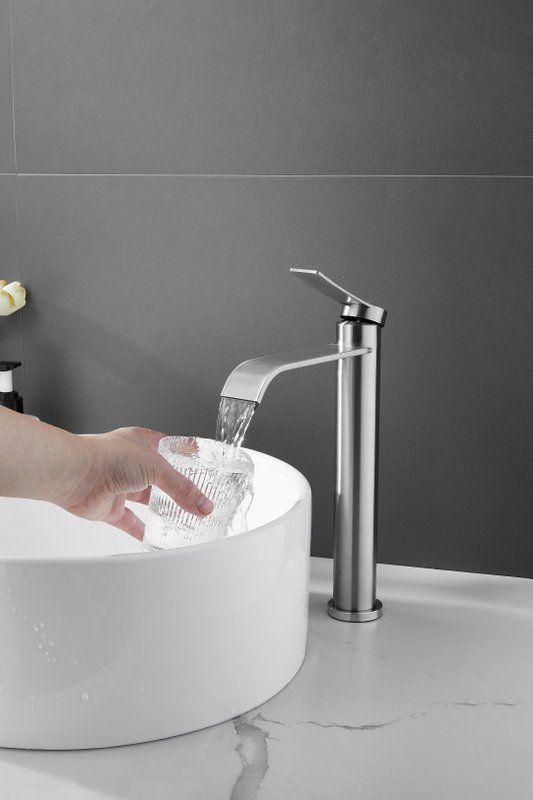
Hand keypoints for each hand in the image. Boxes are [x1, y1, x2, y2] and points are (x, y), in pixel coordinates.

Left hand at [60, 427, 213, 539]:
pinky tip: (154, 535)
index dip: (186, 458)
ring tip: (183, 518)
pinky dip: (142, 529)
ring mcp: (120, 485)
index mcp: (142, 442)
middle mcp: (130, 463)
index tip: (204, 468)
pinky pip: (130, 521)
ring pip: (147, 500)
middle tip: (198, 500)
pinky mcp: (110, 506)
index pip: (170, 449)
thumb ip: (181, 488)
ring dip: (163, 509)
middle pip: (161, 478)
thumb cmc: (106, 457)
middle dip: (178, 489)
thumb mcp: (155, 467)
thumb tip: (202, 503)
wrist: (75, 475)